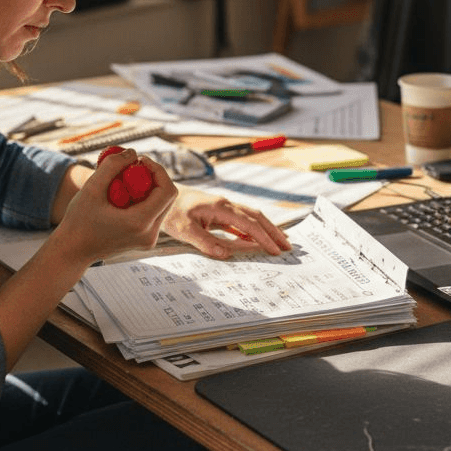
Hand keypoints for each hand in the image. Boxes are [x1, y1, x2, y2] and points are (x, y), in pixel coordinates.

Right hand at [48, 149, 176, 264]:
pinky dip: (144, 200)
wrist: (73, 251)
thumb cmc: (78, 221)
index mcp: (140, 223)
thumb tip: (133, 153)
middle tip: (131, 168)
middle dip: (153, 177)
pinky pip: (154, 214)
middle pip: (167, 197)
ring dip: (148, 189)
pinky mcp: (145, 241)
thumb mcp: (91, 188)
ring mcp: (149, 240)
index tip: (139, 161)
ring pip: (162, 205)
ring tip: (123, 184)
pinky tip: (123, 198)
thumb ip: (112, 166)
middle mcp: (150, 235)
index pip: (167, 190)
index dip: (158, 170)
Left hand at [160, 186, 291, 259]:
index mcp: (220, 207)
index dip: (264, 237)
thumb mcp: (185, 230)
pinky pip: (242, 221)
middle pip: (257, 217)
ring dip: (267, 230)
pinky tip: (259, 240)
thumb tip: (227, 255)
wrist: (162, 195)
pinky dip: (253, 230)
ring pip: (252, 217)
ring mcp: (224, 207)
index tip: (275, 250)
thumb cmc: (171, 212)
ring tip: (280, 243)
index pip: (249, 223)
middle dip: (274, 232)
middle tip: (289, 247)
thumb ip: (206, 242)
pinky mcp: (220, 212)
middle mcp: (226, 204)